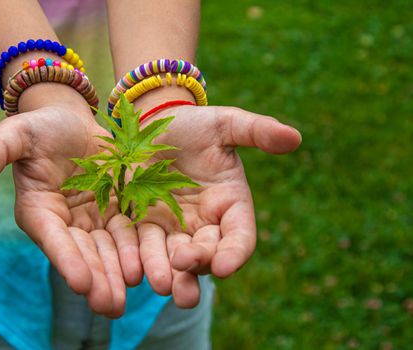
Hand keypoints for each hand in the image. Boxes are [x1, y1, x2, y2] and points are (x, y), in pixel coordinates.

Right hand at [0, 86, 142, 317]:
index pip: (53, 238)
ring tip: (127, 300)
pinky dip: (137, 253)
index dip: (66, 259)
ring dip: (117, 276)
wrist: (74, 124)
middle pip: (83, 253)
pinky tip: (148, 271)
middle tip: (109, 305)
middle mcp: (67, 223)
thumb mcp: (19, 133)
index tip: (80, 283)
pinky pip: (129, 234)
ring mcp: (94, 220)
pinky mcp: (118, 212)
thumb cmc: (42, 128)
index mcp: (39, 210)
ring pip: (108, 251)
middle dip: (96, 279)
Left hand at [135, 105, 301, 307]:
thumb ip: (256, 131)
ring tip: (162, 285)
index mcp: (229, 204)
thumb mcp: (224, 123)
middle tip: (185, 266)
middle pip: (206, 254)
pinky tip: (131, 272)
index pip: (239, 235)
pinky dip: (137, 261)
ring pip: (173, 259)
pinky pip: (141, 247)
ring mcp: (172, 228)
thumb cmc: (194, 125)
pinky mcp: (142, 225)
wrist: (152, 124)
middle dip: (198, 264)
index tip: (225, 266)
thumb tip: (294, 137)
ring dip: (169, 275)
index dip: (235, 252)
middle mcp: (203, 224)